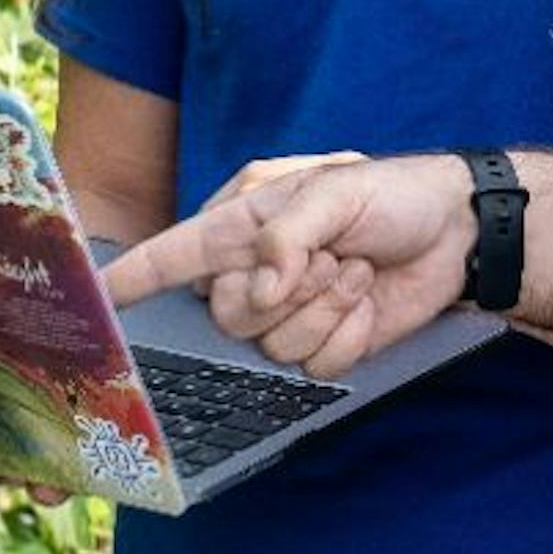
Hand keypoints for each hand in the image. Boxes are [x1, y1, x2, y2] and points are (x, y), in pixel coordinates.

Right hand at [103, 153, 475, 379]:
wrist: (457, 232)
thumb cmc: (392, 193)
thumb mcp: (335, 188)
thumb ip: (286, 234)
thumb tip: (259, 289)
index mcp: (241, 223)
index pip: (173, 255)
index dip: (132, 278)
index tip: (95, 299)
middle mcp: (254, 272)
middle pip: (226, 316)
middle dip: (285, 291)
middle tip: (330, 256)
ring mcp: (287, 314)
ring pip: (272, 347)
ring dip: (325, 309)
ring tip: (355, 271)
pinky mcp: (323, 345)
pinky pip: (315, 365)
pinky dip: (349, 334)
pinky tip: (368, 301)